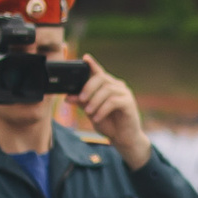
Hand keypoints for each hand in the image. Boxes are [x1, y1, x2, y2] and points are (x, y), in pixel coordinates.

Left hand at [77, 52, 151, 169]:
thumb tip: (68, 97)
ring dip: (95, 101)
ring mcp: (125, 94)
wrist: (123, 138)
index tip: (85, 58)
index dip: (93, 64)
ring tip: (89, 112)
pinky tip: (97, 117)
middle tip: (81, 99)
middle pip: (102, 78)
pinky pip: (114, 102)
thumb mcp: (91, 112)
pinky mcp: (129, 103)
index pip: (99, 72)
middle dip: (89, 87)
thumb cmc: (108, 123)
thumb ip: (82, 102)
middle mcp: (117, 86)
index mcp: (108, 86)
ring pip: (107, 90)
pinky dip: (102, 109)